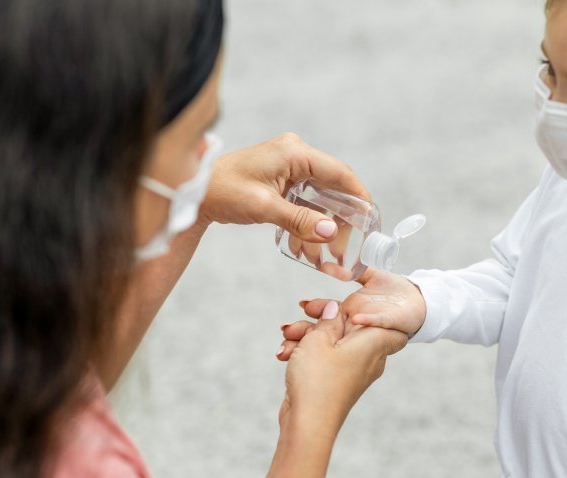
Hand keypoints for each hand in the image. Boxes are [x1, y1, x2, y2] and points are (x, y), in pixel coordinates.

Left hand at [200, 132, 368, 242]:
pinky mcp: (281, 179)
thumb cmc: (223, 191)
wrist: (194, 192)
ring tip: (330, 252)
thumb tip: (331, 232)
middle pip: (333, 186)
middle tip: (350, 244)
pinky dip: (308, 221)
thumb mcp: (264, 208)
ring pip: (319, 197)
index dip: (359, 196)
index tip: (372, 218)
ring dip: (324, 224)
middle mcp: (295, 154)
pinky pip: (305, 201)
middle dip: (341, 217)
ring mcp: (288, 166)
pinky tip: (308, 245)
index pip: (339, 172)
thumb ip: (300, 220)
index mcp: (295, 152)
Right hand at [268, 301, 406, 477]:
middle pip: (351, 326)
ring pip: (333, 340)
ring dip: (307, 335)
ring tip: (287, 338)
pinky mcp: (337, 379)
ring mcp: (353, 370)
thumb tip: (336, 308)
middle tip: (303, 310)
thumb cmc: (317, 380)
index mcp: (373, 343)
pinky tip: (285, 353)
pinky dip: (307, 352)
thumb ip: (328, 318)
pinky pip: (326, 357)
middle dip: (322, 318)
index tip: (350, 305)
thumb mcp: (318, 339)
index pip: (395, 326)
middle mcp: (368, 357)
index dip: (376, 312)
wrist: (307, 423)